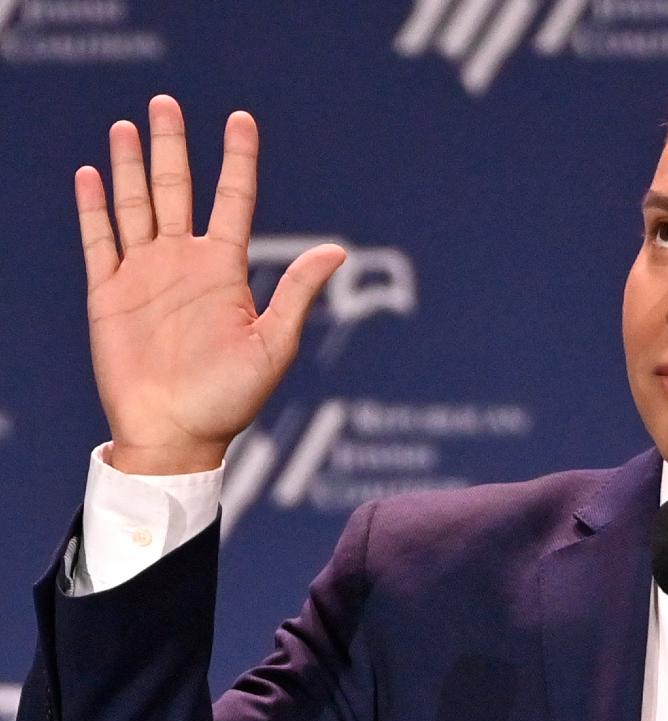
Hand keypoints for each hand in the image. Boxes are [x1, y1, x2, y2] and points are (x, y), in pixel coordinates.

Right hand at [77, 94, 345, 474]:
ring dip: (131, 165)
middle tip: (166, 103)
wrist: (175, 435)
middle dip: (172, 146)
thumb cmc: (229, 400)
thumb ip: (296, 292)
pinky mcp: (109, 294)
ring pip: (135, 205)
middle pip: (176, 188)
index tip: (240, 119)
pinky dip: (94, 208)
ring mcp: (145, 275)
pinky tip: (93, 174)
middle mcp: (184, 263)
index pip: (233, 199)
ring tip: (130, 125)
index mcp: (225, 270)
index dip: (237, 159)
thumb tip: (337, 250)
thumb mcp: (272, 344)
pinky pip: (99, 241)